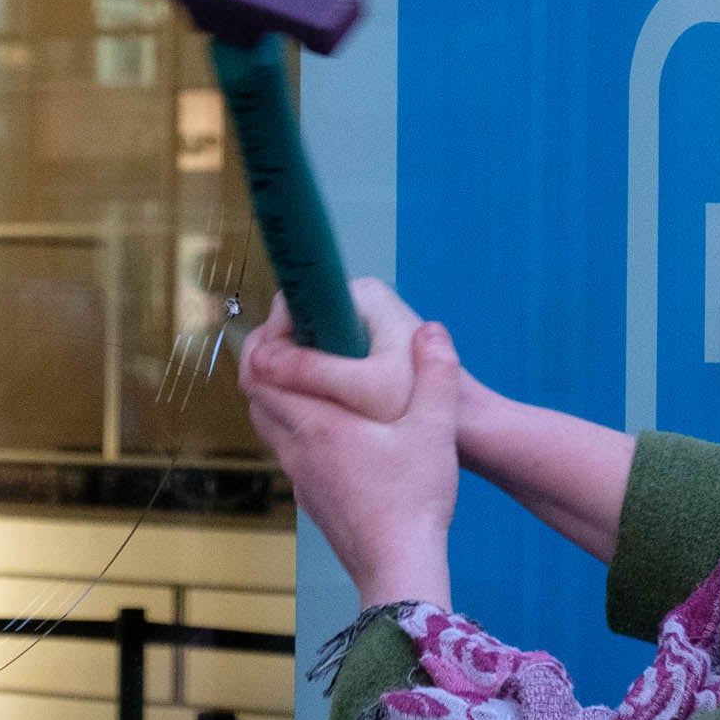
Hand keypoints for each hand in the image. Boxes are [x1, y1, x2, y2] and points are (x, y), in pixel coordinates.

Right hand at [240, 276, 425, 421]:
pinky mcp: (356, 353)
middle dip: (279, 362)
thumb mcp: (365, 389)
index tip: (266, 371)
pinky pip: (316, 365)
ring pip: (301, 349)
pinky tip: (309, 413)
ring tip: (287, 409)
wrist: (463, 424)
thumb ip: (312, 373)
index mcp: (362, 295)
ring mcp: (355, 329)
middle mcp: (356, 304)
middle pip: (294, 326)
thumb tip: (256, 362)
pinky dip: (308, 387)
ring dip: (290, 378)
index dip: (274, 337)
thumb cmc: (423, 402)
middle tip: (270, 396)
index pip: (295, 301)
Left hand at [245, 318, 461, 606]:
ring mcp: (300, 478)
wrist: (398, 569)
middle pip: (258, 397)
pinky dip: (297, 430)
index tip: (291, 323)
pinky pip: (290, 454)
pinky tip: (334, 431)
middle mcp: (298, 449)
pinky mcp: (312, 500)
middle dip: (270, 365)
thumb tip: (432, 330)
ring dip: (282, 399)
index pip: (261, 373)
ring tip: (317, 382)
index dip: (265, 343)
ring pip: (270, 427)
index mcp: (317, 423)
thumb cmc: (413, 499)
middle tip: (303, 345)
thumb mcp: (435, 429)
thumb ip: (437, 374)